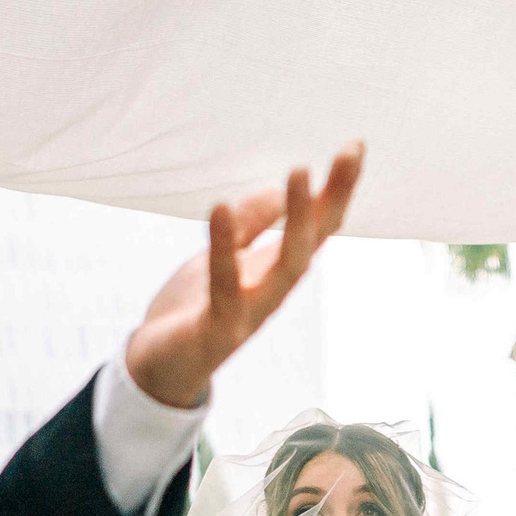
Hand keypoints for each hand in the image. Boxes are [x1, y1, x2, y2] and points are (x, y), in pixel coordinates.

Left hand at [123, 144, 365, 408]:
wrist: (159, 369)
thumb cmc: (194, 311)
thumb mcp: (220, 255)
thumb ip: (249, 227)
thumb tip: (276, 189)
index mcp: (275, 271)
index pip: (318, 227)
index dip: (338, 189)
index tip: (356, 145)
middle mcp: (272, 291)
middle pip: (314, 241)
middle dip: (333, 198)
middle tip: (349, 153)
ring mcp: (250, 312)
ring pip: (287, 266)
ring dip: (297, 220)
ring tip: (299, 172)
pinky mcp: (217, 328)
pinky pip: (224, 285)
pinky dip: (225, 247)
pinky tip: (222, 207)